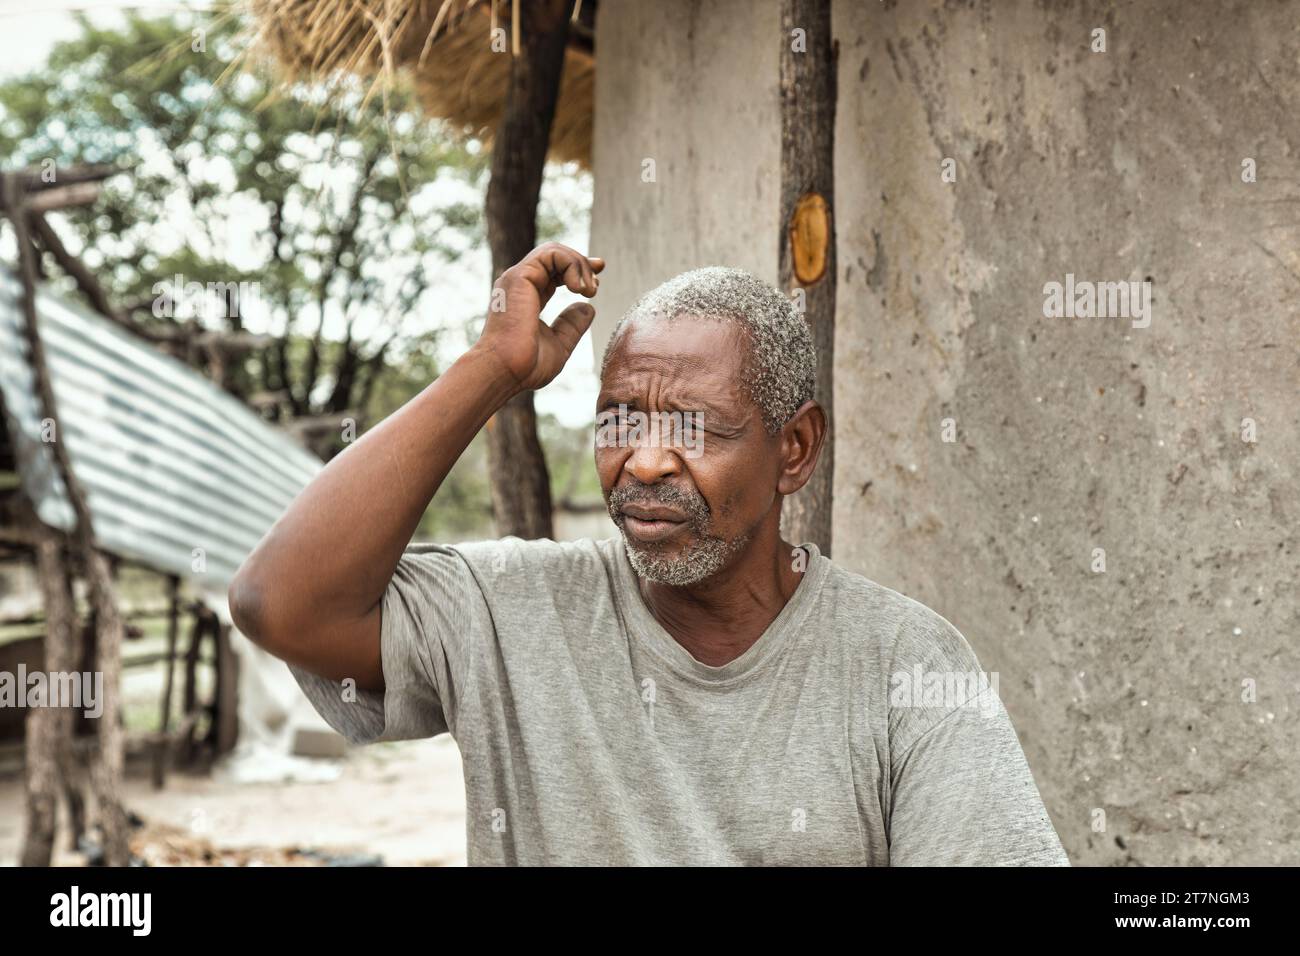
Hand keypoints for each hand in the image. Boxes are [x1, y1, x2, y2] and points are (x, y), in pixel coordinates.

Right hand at [475, 242, 604, 391]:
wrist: (505, 371)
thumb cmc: (526, 366)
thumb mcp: (559, 344)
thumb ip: (572, 325)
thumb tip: (588, 307)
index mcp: (527, 297)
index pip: (553, 272)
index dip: (577, 271)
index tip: (597, 282)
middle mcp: (520, 284)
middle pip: (555, 257)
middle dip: (582, 264)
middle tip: (596, 285)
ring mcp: (518, 278)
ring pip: (555, 251)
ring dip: (579, 266)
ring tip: (589, 291)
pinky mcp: (520, 276)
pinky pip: (552, 254)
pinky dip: (572, 265)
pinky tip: (578, 288)